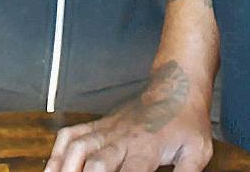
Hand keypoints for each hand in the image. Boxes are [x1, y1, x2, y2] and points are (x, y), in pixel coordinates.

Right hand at [46, 62, 212, 171]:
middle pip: (96, 164)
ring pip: (77, 147)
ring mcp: (107, 129)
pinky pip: (71, 134)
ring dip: (64, 168)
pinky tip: (52, 168)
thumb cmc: (188, 121)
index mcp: (146, 149)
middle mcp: (122, 138)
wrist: (176, 85)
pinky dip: (57, 152)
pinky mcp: (100, 124)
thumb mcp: (197, 152)